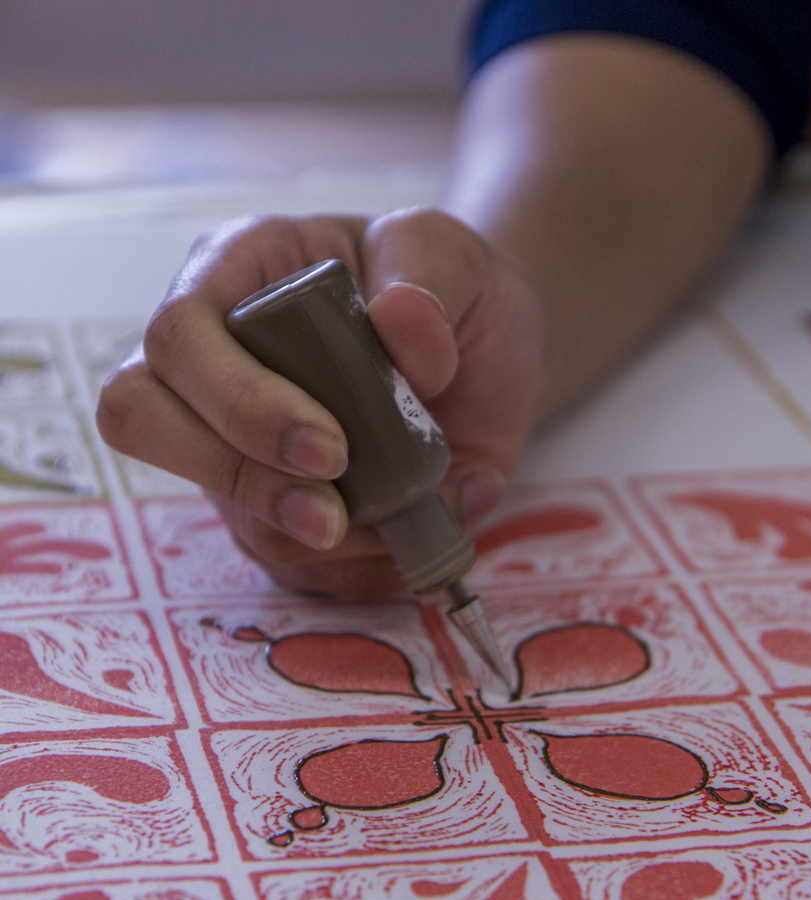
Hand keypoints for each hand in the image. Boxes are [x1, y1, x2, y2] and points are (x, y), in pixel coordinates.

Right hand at [97, 209, 545, 596]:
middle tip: (332, 515)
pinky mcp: (281, 501)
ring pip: (227, 509)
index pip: (180, 336)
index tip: (331, 449)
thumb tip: (399, 324)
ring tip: (409, 519)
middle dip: (240, 480)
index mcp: (238, 274)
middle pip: (147, 422)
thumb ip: (427, 274)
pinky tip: (417, 532)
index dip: (239, 403)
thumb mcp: (449, 251)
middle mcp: (219, 359)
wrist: (490, 354)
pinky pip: (286, 556)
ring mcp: (241, 439)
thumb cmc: (451, 287)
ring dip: (314, 540)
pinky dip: (355, 564)